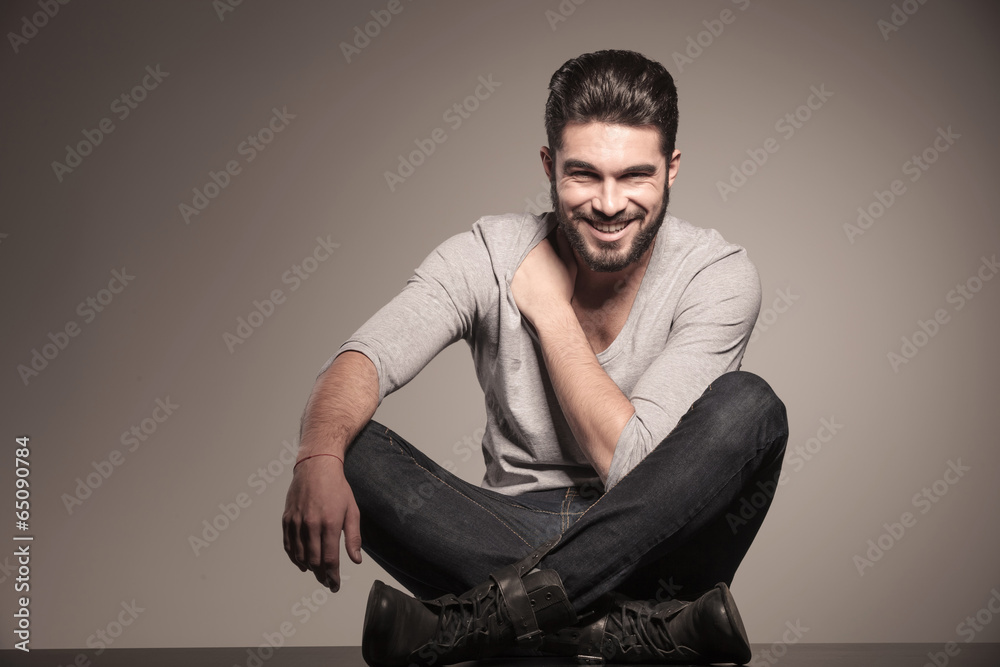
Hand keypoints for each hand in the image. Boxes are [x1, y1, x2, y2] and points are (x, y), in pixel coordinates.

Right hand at [282, 455, 361, 591]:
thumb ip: (353, 538)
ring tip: (317, 573)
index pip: (329, 560)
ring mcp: (296, 523)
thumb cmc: (337, 488)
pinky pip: (288, 545)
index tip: (334, 585)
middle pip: (313, 561)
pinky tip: (302, 563)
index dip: (332, 577)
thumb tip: (356, 559)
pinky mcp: (287, 519)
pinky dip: (294, 557)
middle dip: (321, 576)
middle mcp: (310, 525)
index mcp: (329, 524)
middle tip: (327, 582)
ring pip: (299, 555)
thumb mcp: (352, 511)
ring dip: (308, 568)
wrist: (316, 467)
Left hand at [510, 228, 576, 324]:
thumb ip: (565, 245)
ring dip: (512, 257)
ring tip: (520, 268)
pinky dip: (503, 268)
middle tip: (527, 258)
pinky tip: (511, 275)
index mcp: (542, 246)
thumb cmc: (561, 291)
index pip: (534, 234)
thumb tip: (561, 229)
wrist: (548, 311)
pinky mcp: (505, 275)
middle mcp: (526, 252)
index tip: (535, 246)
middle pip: (520, 242)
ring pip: (510, 254)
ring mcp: (514, 263)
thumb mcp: (570, 266)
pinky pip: (501, 267)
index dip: (534, 240)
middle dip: (522, 247)